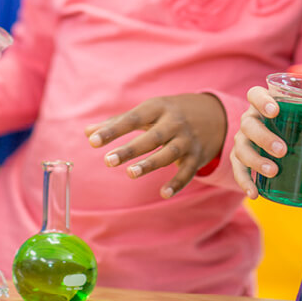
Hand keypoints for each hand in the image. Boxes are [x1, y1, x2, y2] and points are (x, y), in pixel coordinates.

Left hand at [85, 93, 226, 198]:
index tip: (93, 141)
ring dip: (150, 164)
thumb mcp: (147, 112)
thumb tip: (87, 132)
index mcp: (158, 108)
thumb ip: (117, 122)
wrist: (213, 114)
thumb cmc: (169, 113)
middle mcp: (174, 123)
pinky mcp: (197, 156)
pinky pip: (187, 172)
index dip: (112, 130)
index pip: (132, 119)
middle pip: (151, 137)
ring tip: (130, 173)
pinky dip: (177, 183)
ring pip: (169, 153)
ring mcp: (188, 140)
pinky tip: (163, 193)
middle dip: (130, 149)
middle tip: (108, 161)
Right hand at [229, 86, 287, 198]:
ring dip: (256, 160)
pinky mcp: (240, 158)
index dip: (262, 101)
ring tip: (273, 171)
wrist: (275, 135)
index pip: (255, 95)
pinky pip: (238, 169)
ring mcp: (243, 139)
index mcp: (262, 104)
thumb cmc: (294, 122)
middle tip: (282, 150)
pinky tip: (254, 193)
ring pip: (242, 148)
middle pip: (249, 124)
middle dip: (264, 138)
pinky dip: (245, 181)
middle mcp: (249, 120)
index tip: (275, 111)